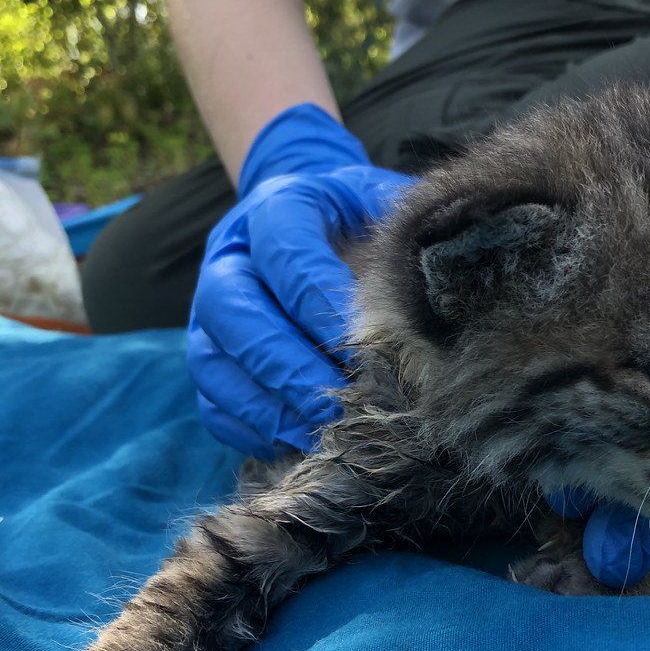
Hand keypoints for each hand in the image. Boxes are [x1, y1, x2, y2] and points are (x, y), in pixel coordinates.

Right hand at [187, 104, 413, 457]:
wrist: (326, 226)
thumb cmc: (369, 224)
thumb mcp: (391, 210)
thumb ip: (409, 237)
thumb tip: (442, 292)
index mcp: (275, 207)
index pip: (284, 249)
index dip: (318, 298)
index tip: (364, 342)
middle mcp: (228, 258)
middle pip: (233, 311)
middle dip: (288, 364)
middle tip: (341, 403)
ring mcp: (208, 314)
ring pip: (213, 365)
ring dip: (268, 406)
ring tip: (322, 434)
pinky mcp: (209, 361)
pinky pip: (214, 405)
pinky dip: (253, 430)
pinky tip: (300, 443)